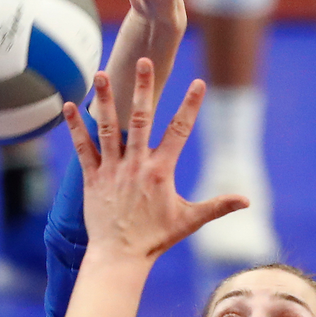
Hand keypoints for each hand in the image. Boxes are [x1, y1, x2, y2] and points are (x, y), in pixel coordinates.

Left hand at [63, 59, 247, 264]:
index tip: (198, 83)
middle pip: (141, 119)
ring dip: (104, 99)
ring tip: (100, 73)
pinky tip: (68, 105)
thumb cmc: (155, 239)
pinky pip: (82, 148)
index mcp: (161, 171)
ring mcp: (113, 170)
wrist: (120, 256)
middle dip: (143, 88)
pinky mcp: (92, 178)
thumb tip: (247, 201)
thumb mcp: (189, 220)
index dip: (190, 106)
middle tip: (143, 60)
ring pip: (108, 127)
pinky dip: (75, 127)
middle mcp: (136, 165)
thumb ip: (217, 206)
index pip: (179, 131)